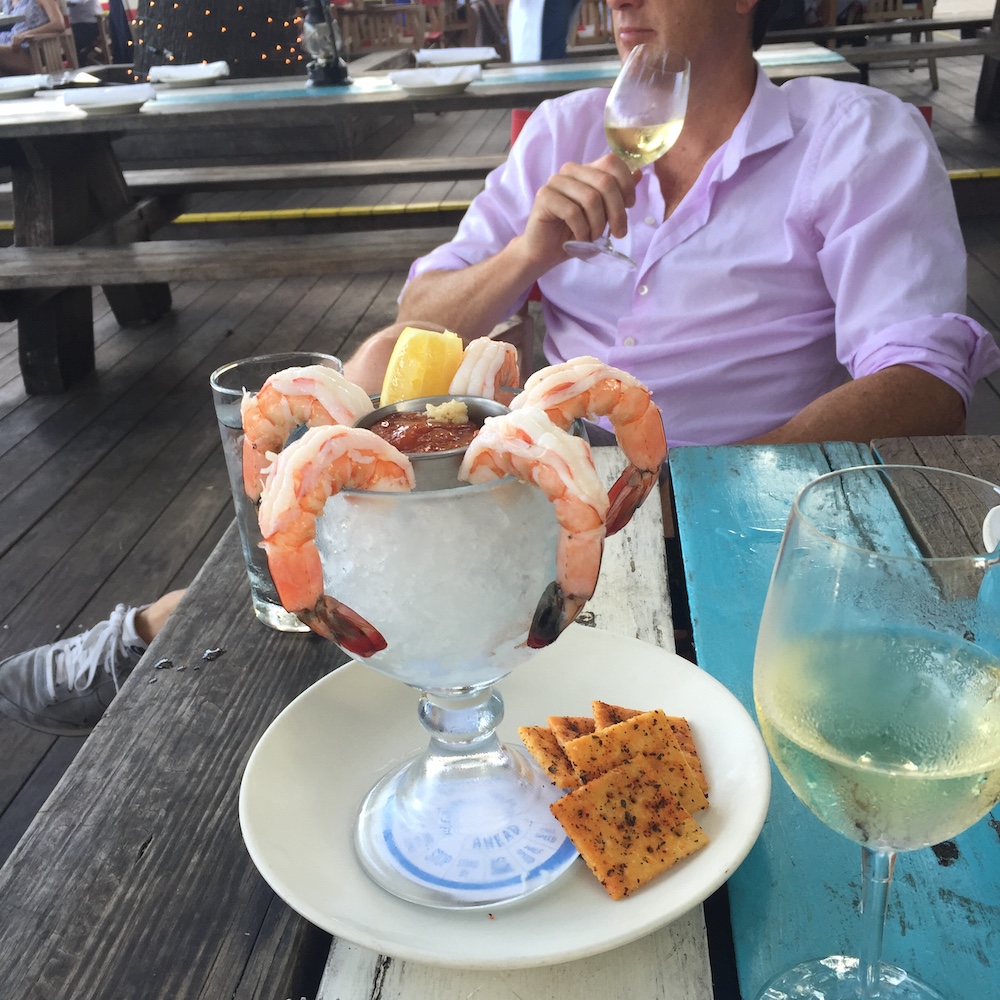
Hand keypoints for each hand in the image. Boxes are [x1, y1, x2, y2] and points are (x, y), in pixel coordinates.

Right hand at [518, 153, 638, 269]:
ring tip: (594, 238)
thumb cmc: (574, 234)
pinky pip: (572, 212)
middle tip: (618, 233)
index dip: (626, 184)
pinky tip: (580, 239)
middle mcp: (570, 171)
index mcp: (586, 171)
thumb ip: (618, 195)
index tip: (629, 206)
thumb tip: (638, 173)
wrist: (545, 252)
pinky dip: (581, 230)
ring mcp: (556, 182)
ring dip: (598, 224)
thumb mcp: (603, 215)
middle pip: (605, 182)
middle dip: (617, 212)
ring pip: (590, 198)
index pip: (612, 162)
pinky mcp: (544, 196)